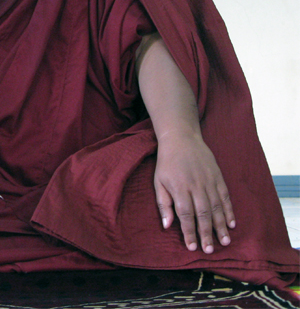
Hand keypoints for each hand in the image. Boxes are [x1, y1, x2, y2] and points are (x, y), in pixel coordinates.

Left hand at [154, 131, 234, 253]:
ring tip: (224, 242)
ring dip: (220, 226)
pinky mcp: (218, 176)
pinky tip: (231, 224)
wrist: (181, 138)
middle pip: (203, 214)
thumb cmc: (167, 162)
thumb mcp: (158, 181)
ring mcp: (209, 181)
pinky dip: (229, 211)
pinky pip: (225, 196)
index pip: (185, 215)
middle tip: (210, 250)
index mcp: (179, 188)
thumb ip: (163, 203)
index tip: (192, 247)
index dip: (189, 232)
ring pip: (216, 207)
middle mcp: (196, 186)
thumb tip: (167, 225)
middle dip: (206, 234)